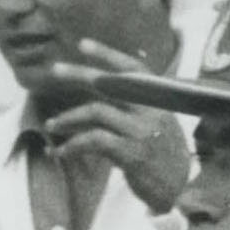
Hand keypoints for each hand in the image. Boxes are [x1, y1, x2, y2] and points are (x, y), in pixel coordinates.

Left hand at [54, 43, 194, 210]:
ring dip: (68, 118)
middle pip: (112, 84)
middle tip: (53, 71)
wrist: (179, 185)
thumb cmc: (159, 151)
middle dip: (80, 74)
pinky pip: (93, 140)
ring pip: (97, 111)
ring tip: (51, 126)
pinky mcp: (133, 153)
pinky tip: (59, 152)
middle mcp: (152, 110)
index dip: (108, 54)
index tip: (82, 44)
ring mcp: (143, 131)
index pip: (134, 69)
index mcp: (157, 100)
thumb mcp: (154, 121)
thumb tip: (100, 82)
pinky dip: (71, 145)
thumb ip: (133, 104)